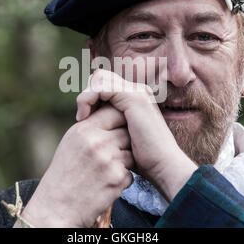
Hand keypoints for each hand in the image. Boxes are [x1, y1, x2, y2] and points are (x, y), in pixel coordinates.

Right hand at [19, 104, 133, 227]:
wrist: (56, 208)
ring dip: (123, 162)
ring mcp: (109, 160)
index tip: (116, 130)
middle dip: (123, 143)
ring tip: (104, 171)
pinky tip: (105, 184)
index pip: (114, 112)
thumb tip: (114, 114)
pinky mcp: (117, 179)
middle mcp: (97, 142)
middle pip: (126, 132)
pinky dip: (121, 179)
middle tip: (111, 154)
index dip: (119, 121)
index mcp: (84, 129)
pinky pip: (130, 173)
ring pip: (130, 153)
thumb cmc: (63, 174)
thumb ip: (91, 127)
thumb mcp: (71, 142)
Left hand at [76, 69, 197, 201]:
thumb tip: (85, 120)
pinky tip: (84, 116)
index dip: (90, 96)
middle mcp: (137, 91)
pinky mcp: (134, 97)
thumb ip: (108, 124)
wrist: (163, 166)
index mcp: (134, 98)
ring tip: (81, 116)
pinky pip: (102, 87)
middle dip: (87, 94)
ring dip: (86, 96)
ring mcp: (137, 92)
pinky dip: (89, 98)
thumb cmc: (141, 160)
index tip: (82, 118)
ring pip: (100, 78)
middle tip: (81, 116)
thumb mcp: (119, 138)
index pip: (104, 83)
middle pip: (101, 77)